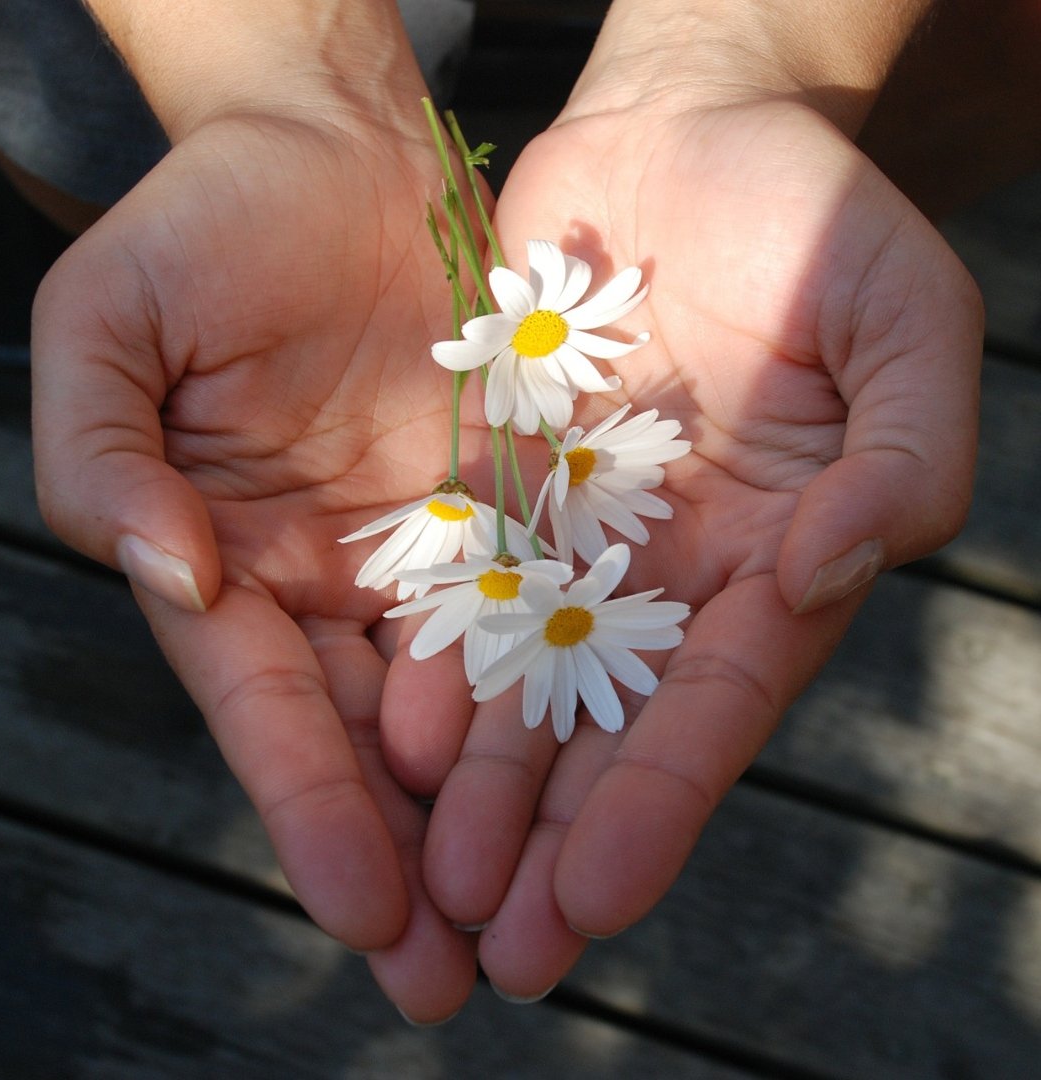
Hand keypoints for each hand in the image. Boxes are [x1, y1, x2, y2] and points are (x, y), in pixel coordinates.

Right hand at [31, 110, 490, 1021]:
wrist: (334, 149)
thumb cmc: (207, 225)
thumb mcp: (111, 326)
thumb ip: (103, 455)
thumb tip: (167, 575)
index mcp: (230, 560)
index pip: (270, 713)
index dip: (312, 813)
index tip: (363, 914)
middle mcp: (332, 577)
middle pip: (369, 742)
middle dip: (409, 862)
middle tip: (454, 984)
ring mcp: (426, 547)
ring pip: (465, 702)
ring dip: (496, 811)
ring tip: (537, 923)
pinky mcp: (507, 502)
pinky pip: (542, 605)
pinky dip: (561, 693)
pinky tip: (598, 779)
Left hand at [410, 97, 981, 998]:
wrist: (692, 136)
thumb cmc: (821, 221)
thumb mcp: (908, 326)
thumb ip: (904, 458)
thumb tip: (829, 568)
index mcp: (771, 558)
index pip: (713, 705)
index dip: (660, 803)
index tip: (596, 902)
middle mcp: (666, 569)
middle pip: (605, 726)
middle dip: (555, 839)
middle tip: (496, 953)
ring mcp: (576, 531)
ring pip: (519, 678)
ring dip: (479, 786)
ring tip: (430, 889)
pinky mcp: (499, 481)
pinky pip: (455, 579)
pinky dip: (426, 657)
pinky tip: (387, 740)